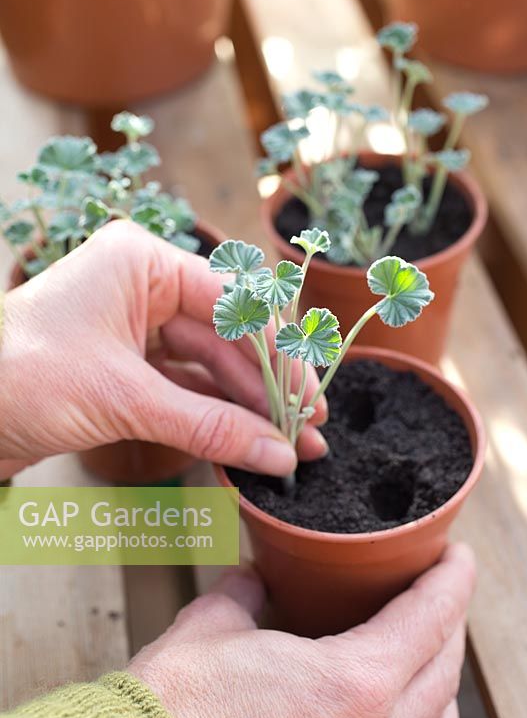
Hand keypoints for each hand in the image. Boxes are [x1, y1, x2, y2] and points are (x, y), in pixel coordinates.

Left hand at [0, 221, 326, 478]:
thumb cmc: (17, 379)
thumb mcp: (124, 400)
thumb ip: (209, 426)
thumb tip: (278, 455)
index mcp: (141, 262)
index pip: (232, 301)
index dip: (277, 352)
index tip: (308, 396)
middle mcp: (141, 285)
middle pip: (225, 336)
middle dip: (266, 389)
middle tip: (306, 432)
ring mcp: (133, 325)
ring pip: (207, 365)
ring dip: (245, 407)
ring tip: (285, 446)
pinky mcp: (123, 365)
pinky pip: (182, 386)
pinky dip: (212, 415)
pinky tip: (244, 441)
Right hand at [130, 543, 474, 717]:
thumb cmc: (177, 704)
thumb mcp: (213, 624)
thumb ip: (243, 591)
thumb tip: (252, 575)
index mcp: (352, 683)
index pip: (429, 619)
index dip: (451, 580)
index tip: (458, 555)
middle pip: (442, 666)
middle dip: (449, 618)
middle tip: (440, 586)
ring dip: (440, 677)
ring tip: (428, 644)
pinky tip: (407, 711)